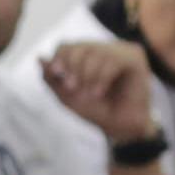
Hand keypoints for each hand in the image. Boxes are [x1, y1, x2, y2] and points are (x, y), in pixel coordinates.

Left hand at [37, 42, 151, 136]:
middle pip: (79, 46)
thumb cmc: (96, 111)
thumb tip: (39, 58)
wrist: (120, 128)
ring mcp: (120, 51)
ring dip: (87, 75)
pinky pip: (113, 60)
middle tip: (72, 87)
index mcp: (86, 55)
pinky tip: (99, 93)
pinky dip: (101, 77)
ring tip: (89, 94)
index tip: (57, 75)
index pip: (66, 46)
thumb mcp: (67, 96)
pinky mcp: (134, 58)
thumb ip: (52, 78)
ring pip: (95, 52)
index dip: (59, 58)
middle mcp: (103, 49)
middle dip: (72, 67)